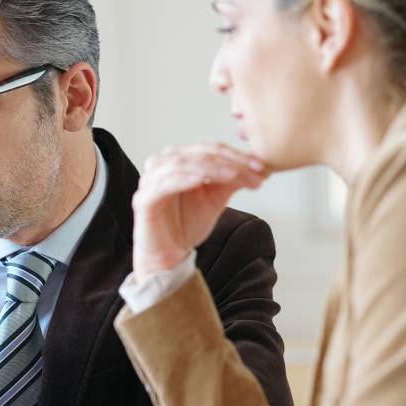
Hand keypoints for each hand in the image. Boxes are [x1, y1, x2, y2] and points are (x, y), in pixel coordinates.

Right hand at [132, 144, 266, 280]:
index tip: (262, 166)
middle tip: (254, 170)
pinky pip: (162, 185)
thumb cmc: (187, 224)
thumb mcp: (216, 198)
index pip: (210, 149)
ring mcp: (149, 181)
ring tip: (234, 175)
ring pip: (181, 165)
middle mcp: (161, 165)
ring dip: (211, 168)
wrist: (170, 255)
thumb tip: (260, 168)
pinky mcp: (143, 200)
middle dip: (229, 161)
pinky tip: (201, 181)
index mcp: (178, 160)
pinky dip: (182, 179)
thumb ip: (232, 181)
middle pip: (197, 154)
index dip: (237, 155)